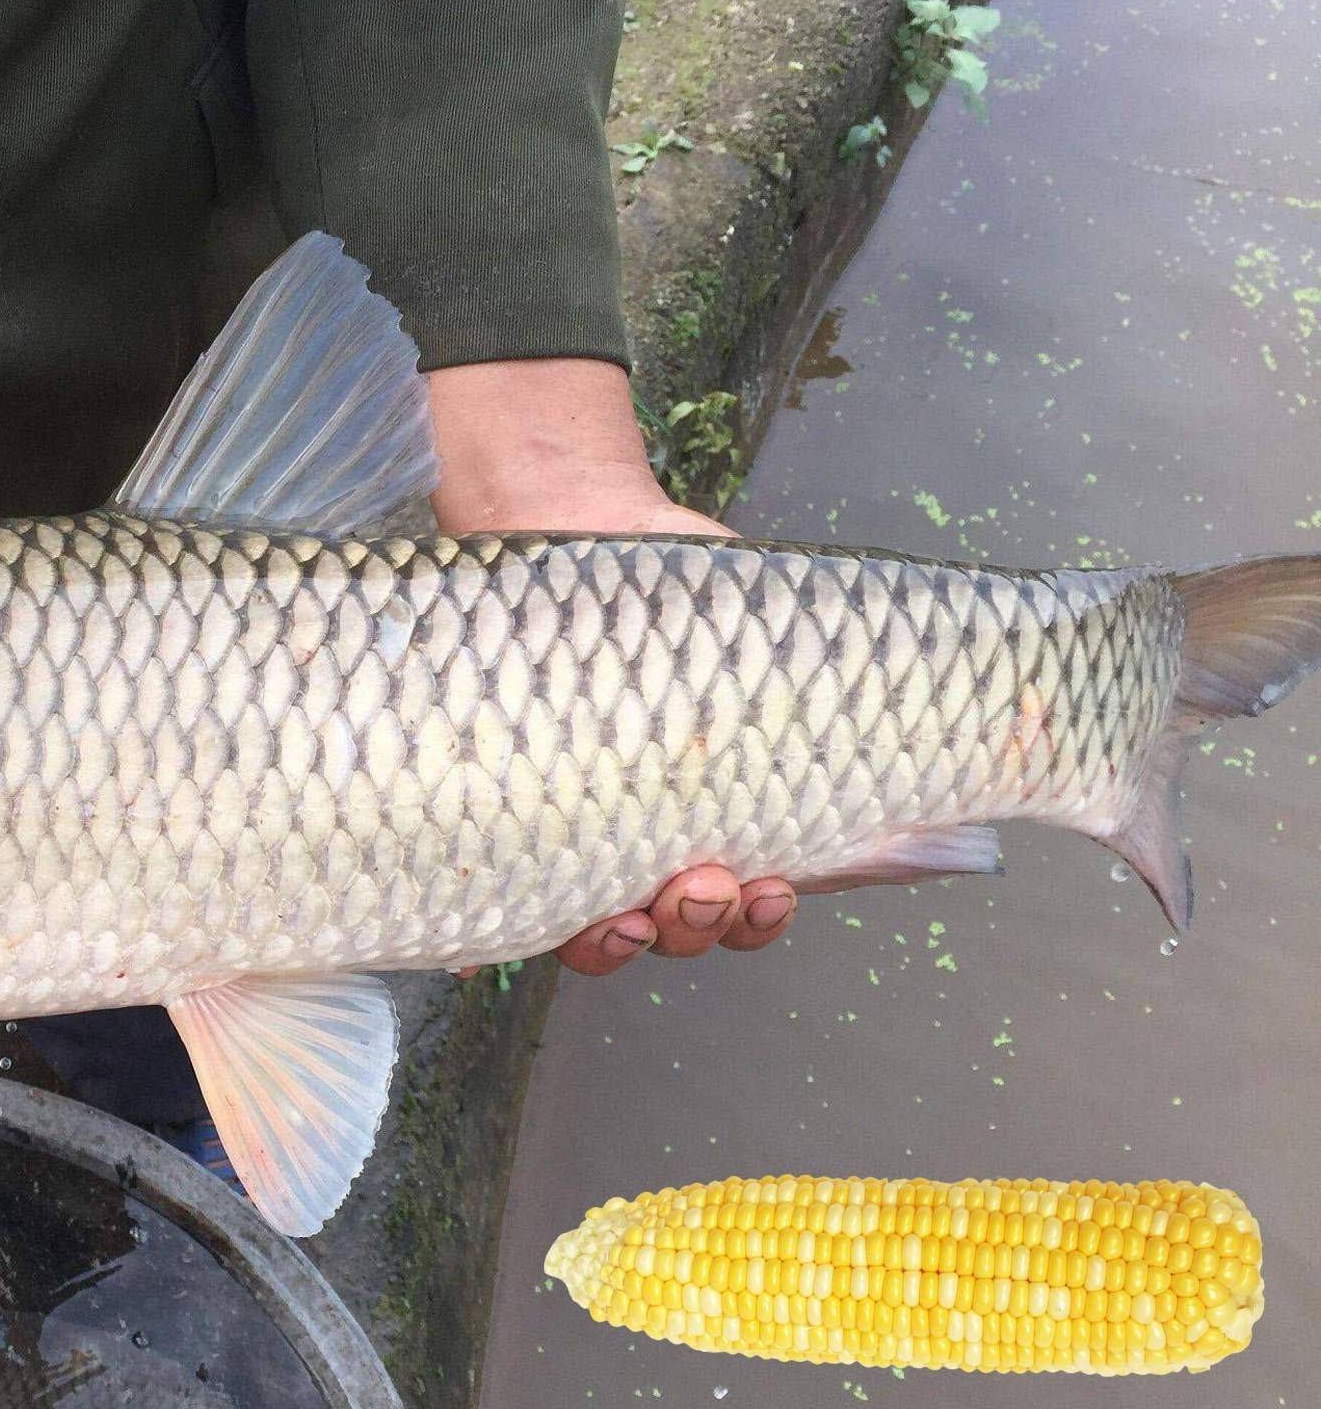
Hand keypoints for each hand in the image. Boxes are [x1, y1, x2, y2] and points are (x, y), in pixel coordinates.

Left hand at [427, 358, 798, 976]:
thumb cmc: (684, 592)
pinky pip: (504, 895)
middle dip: (696, 924)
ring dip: (624, 938)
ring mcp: (572, 831)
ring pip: (598, 927)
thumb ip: (831, 719)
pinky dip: (505, 931)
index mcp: (716, 816)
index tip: (768, 889)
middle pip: (673, 929)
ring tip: (639, 902)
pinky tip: (505, 941)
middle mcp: (645, 839)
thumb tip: (958, 829)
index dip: (753, 922)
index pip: (742, 909)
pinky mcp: (505, 817)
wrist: (577, 522)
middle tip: (708, 884)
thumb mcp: (768, 646)